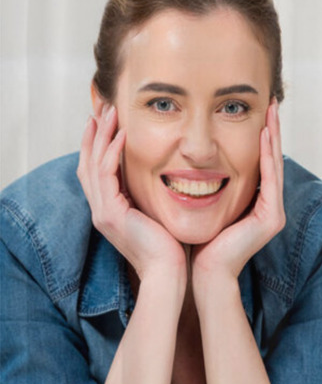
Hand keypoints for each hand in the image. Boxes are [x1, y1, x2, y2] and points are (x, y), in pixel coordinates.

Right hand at [77, 106, 186, 282]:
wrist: (168, 273)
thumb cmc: (171, 249)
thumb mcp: (158, 217)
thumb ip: (153, 200)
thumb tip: (166, 181)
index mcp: (110, 213)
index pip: (97, 173)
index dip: (98, 147)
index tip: (106, 124)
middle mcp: (101, 211)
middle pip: (88, 164)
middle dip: (94, 135)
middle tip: (101, 109)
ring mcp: (103, 213)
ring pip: (93, 165)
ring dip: (101, 136)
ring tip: (110, 113)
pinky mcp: (111, 214)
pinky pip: (106, 175)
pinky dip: (113, 153)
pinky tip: (123, 135)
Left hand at [191, 101, 284, 288]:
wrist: (206, 273)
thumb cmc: (201, 244)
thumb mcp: (207, 207)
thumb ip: (211, 188)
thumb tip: (195, 166)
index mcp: (258, 204)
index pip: (261, 163)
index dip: (262, 136)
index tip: (259, 112)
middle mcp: (270, 206)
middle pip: (272, 160)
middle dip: (273, 130)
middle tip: (272, 102)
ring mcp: (275, 212)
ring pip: (274, 165)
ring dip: (274, 135)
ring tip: (272, 110)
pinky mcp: (272, 217)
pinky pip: (270, 179)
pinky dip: (267, 155)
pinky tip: (264, 134)